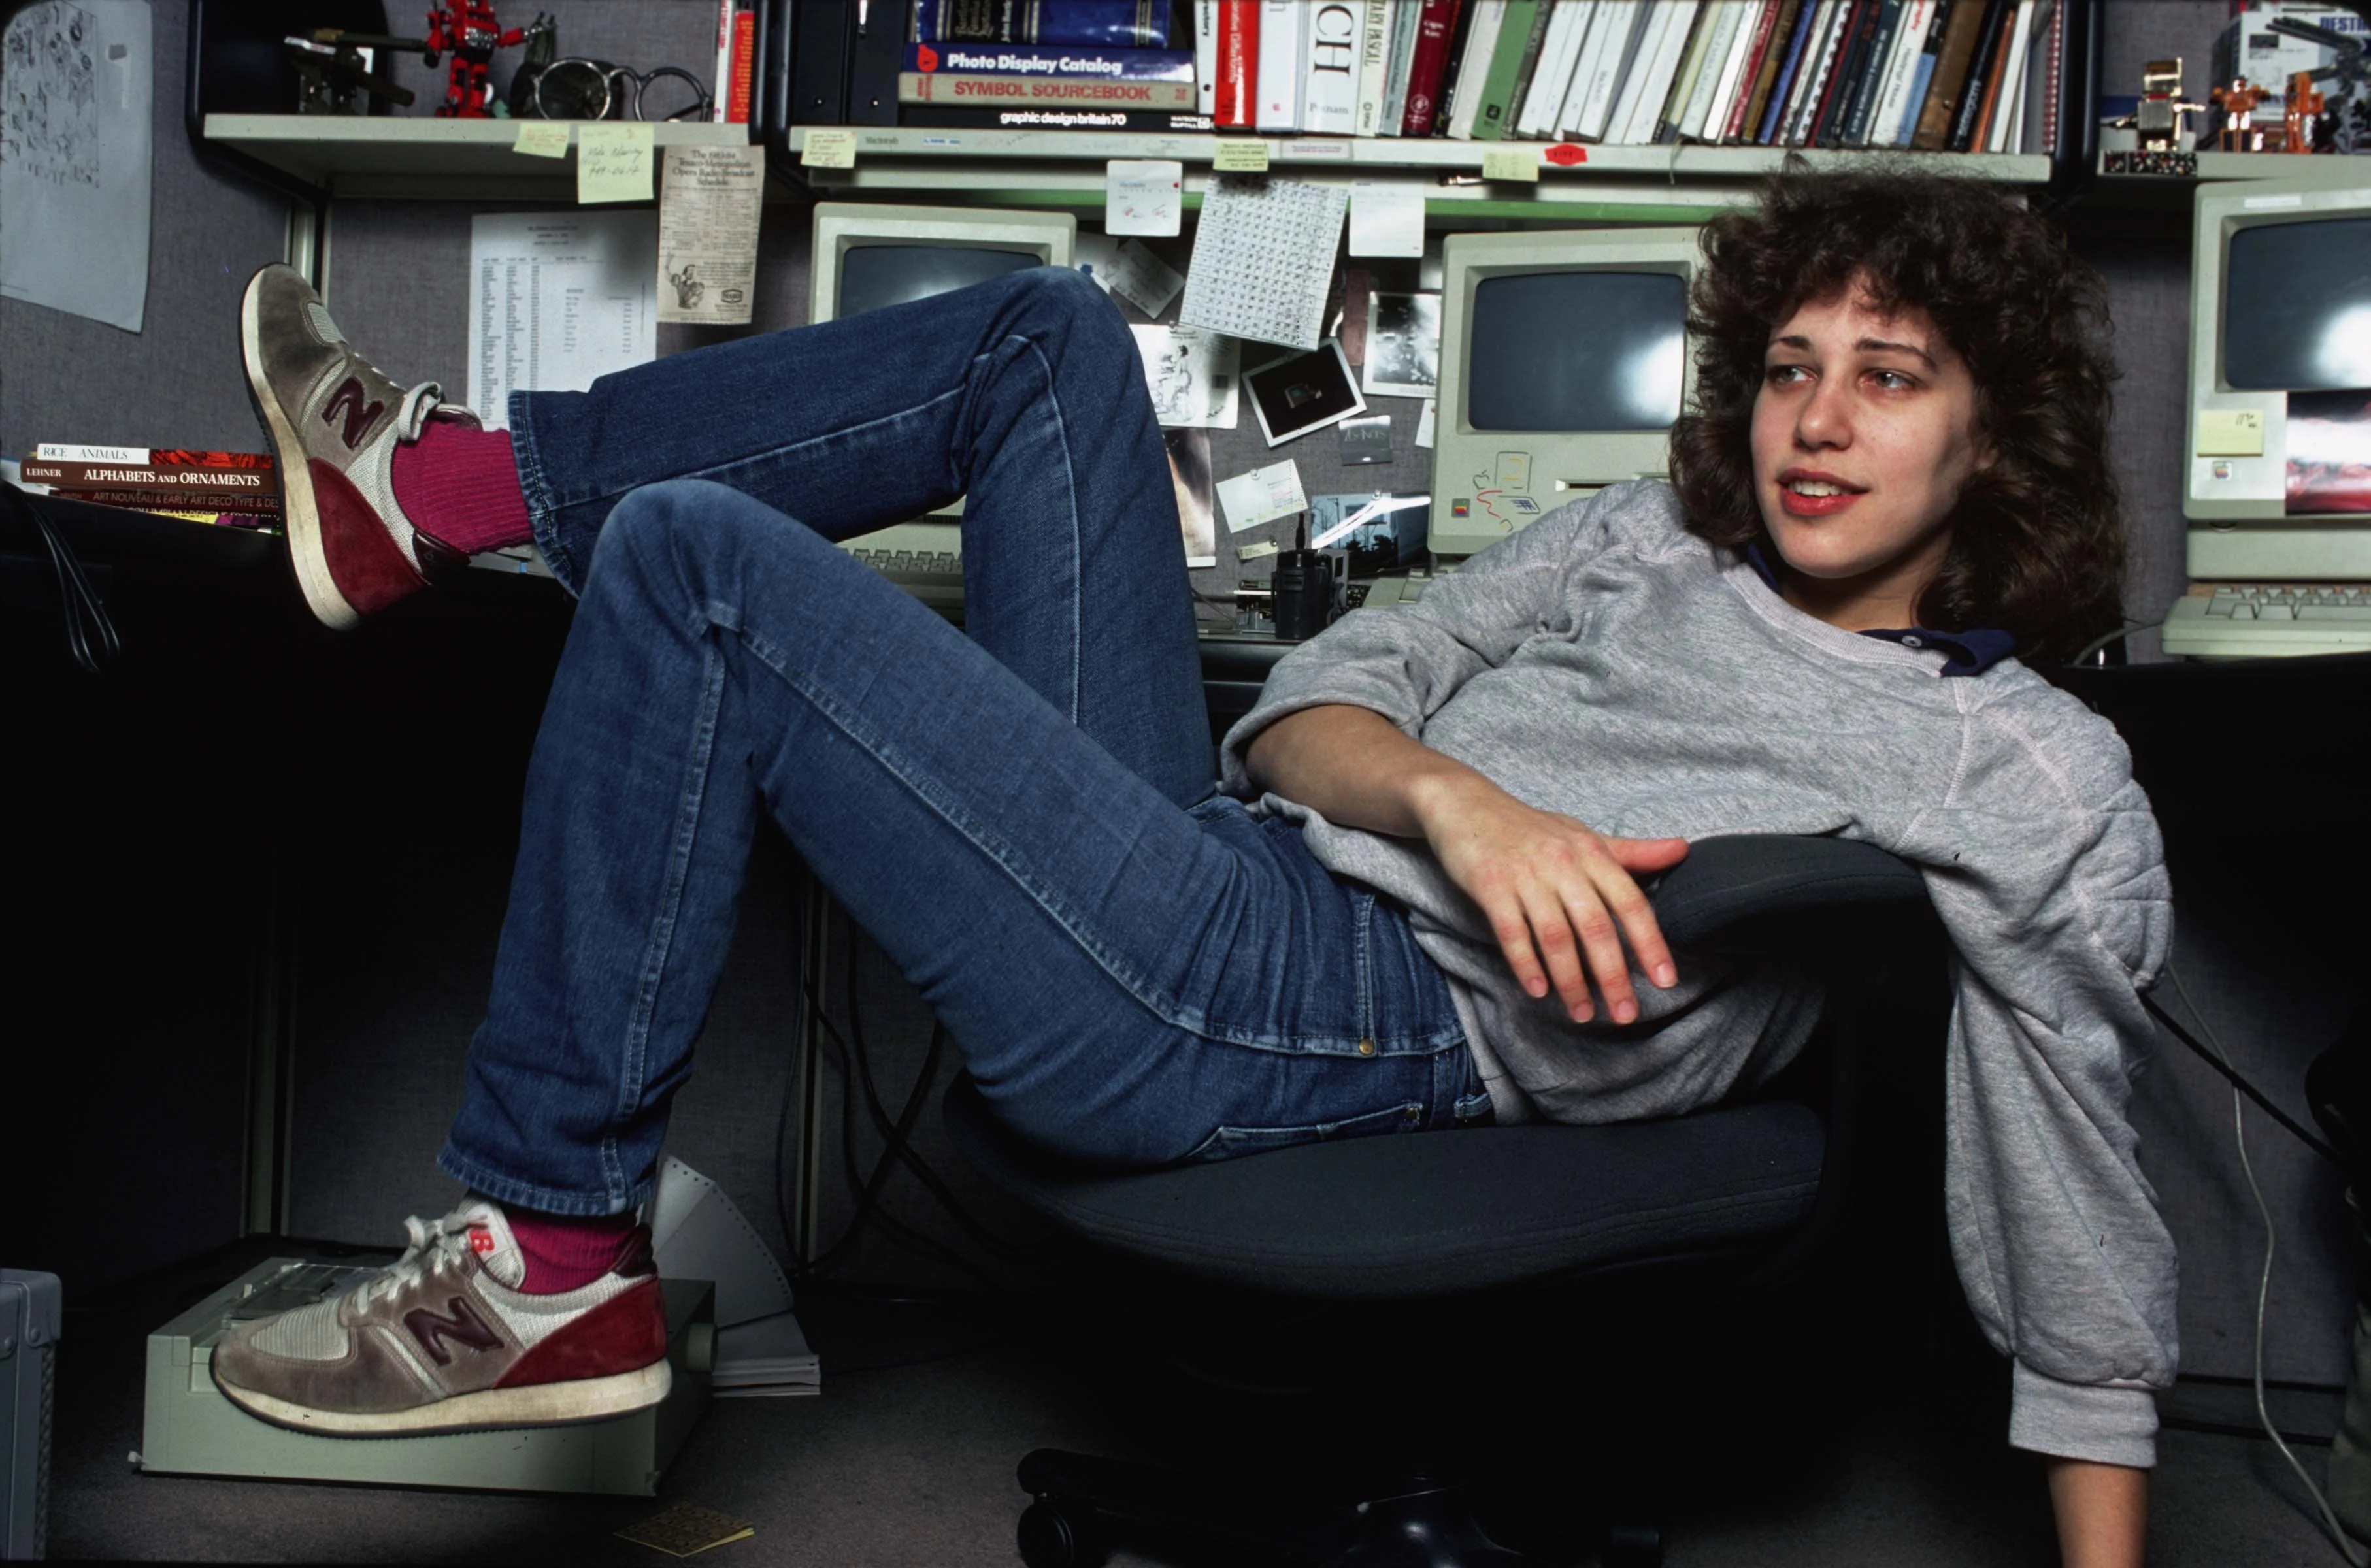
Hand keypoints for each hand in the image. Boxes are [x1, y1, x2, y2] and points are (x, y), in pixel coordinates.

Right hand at [1411, 775, 1686, 1023]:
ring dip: (1570, 980)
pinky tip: (1538, 991)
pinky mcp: (1490, 885)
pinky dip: (1526, 964)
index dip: (1650, 943)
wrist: (1467, 804)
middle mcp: (1562, 863)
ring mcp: (1525, 875)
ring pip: (1555, 936)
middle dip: (1612, 975)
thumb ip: (1631, 852)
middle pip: (1595, 927)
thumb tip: (1682, 849)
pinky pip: (1511, 932)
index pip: (1629, 902)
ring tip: (1581, 1013)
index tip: (1665, 981)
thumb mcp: (1582, 836)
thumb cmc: (1530, 827)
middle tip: (1624, 1014)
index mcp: (1590, 852)